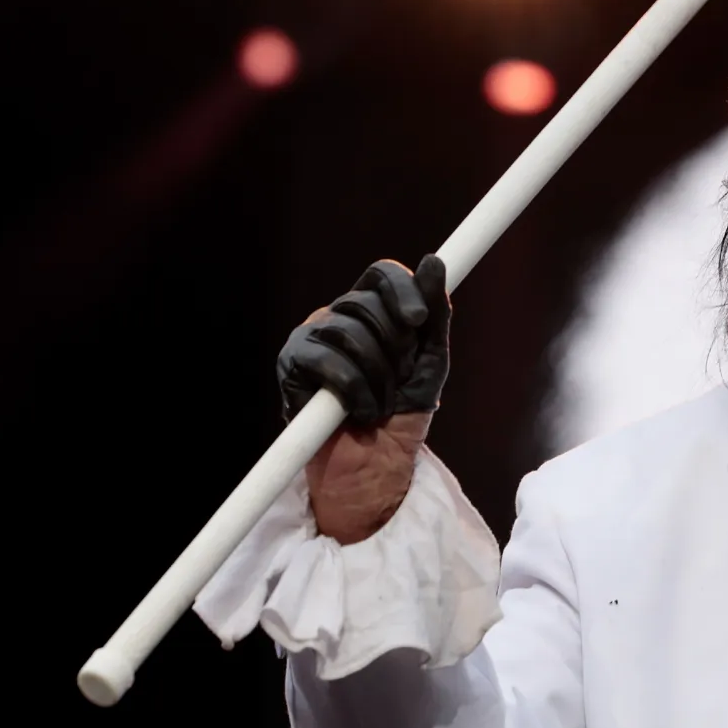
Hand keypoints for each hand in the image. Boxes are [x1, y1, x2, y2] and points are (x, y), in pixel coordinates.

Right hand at [278, 255, 449, 541]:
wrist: (376, 465)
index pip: (381, 274)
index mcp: (372, 310)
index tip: (418, 320)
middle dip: (394, 349)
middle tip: (397, 382)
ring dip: (376, 377)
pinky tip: (355, 412)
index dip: (401, 290)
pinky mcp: (292, 364)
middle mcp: (338, 317)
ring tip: (379, 403)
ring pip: (348, 332)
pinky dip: (352, 391)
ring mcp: (312, 337)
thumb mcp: (430, 361)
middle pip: (366, 303)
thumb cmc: (402, 412)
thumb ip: (435, 315)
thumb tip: (435, 262)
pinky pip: (326, 360)